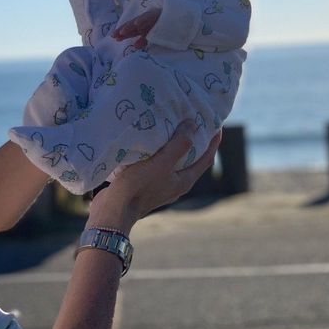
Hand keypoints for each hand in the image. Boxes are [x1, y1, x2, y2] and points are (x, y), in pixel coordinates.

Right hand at [87, 122, 221, 232]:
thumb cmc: (139, 187)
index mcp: (185, 180)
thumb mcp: (162, 163)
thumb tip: (193, 124)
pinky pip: (157, 161)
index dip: (213, 141)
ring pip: (173, 159)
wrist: (112, 210)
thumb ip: (179, 145)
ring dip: (174, 142)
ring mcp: (160, 183)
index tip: (216, 123)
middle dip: (194, 139)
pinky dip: (158, 148)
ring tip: (170, 122)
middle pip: (191, 157)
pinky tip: (150, 137)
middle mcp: (175, 182)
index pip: (206, 158)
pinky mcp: (145, 182)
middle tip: (192, 118)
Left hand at [111, 7, 160, 48]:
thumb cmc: (163, 27)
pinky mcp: (155, 14)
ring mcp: (148, 17)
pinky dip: (142, 20)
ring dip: (129, 26)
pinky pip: (148, 18)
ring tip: (122, 32)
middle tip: (113, 36)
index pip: (130, 30)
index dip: (121, 33)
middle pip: (130, 26)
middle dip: (122, 30)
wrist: (174, 17)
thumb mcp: (151, 35)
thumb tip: (135, 47)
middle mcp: (143, 21)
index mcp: (141, 26)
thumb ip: (143, 41)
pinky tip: (136, 24)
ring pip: (137, 22)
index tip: (113, 38)